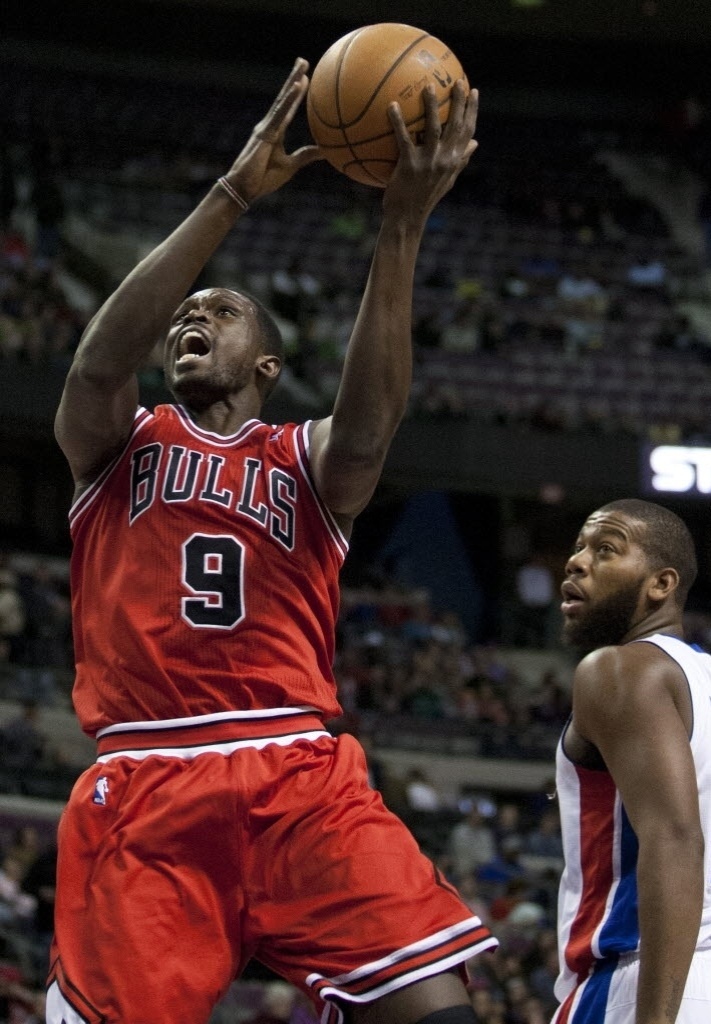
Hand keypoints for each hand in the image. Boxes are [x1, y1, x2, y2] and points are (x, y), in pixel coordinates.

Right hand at [225, 58, 322, 203]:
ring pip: (282, 100)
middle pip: (284, 97)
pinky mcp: (265, 134)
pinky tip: (297, 86)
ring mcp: (266, 127)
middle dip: (294, 78)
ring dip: (292, 81)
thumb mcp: (291, 166)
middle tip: (303, 60)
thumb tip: (326, 151)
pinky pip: (279, 114)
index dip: (296, 93)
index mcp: (275, 133)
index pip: (288, 108)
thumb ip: (306, 156)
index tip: (305, 78)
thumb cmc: (263, 179)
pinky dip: (289, 100)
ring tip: (302, 65)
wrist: (244, 189)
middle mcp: (270, 125)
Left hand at [383, 80, 478, 222]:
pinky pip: (403, 139)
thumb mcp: (447, 181)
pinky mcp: (409, 166)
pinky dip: (398, 121)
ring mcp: (428, 163)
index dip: (472, 110)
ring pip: (433, 129)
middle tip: (456, 80)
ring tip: (428, 87)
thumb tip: (475, 144)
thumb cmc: (424, 198)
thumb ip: (460, 161)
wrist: (407, 219)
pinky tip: (391, 106)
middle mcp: (445, 160)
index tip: (474, 90)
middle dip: (458, 102)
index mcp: (454, 161)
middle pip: (455, 126)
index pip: (468, 132)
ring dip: (431, 107)